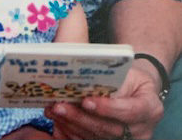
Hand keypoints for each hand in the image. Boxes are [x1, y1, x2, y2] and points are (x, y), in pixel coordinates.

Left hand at [44, 65, 163, 139]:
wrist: (139, 91)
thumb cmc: (132, 77)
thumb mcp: (129, 73)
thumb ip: (112, 80)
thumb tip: (83, 82)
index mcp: (150, 108)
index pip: (129, 111)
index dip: (107, 108)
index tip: (86, 101)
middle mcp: (142, 130)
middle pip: (109, 129)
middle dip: (81, 118)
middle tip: (60, 106)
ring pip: (97, 138)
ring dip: (72, 125)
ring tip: (54, 111)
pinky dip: (72, 134)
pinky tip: (58, 124)